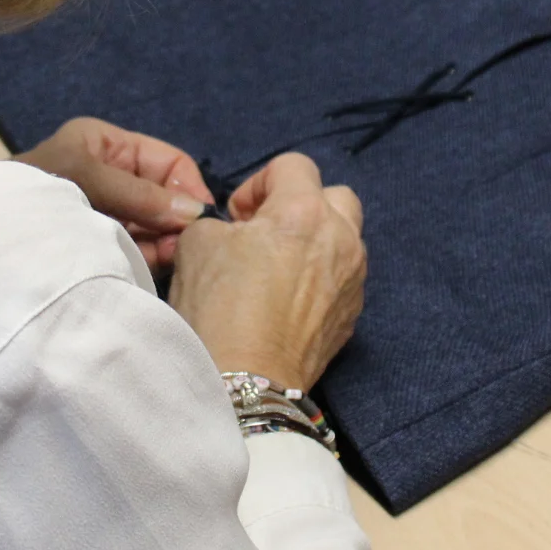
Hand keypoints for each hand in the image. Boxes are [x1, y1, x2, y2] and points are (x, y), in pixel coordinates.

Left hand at [16, 117, 212, 268]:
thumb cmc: (32, 190)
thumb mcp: (87, 177)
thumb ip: (139, 194)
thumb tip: (194, 214)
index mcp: (108, 147)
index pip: (168, 161)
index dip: (189, 186)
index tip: (203, 217)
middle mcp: (112, 179)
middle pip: (165, 197)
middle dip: (177, 218)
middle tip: (184, 244)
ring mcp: (108, 215)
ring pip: (154, 227)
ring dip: (165, 242)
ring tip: (169, 256)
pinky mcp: (101, 247)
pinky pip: (138, 250)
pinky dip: (150, 257)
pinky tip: (154, 265)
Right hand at [168, 153, 365, 389]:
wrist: (246, 384)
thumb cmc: (219, 309)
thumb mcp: (197, 244)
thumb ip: (218, 221)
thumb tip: (234, 229)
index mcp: (304, 211)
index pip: (293, 165)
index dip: (259, 184)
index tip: (238, 217)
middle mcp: (341, 237)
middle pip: (335, 196)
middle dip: (302, 206)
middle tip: (266, 234)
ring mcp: (353, 278)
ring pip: (344, 238)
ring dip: (316, 242)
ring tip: (279, 270)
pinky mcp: (353, 314)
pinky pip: (343, 278)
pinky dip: (321, 279)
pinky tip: (290, 303)